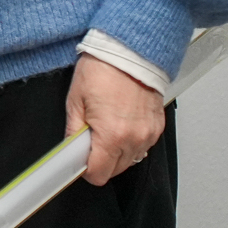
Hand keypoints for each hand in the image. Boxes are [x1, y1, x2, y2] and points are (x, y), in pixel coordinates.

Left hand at [65, 54, 165, 186]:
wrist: (129, 53)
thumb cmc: (102, 71)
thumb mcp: (75, 101)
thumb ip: (73, 131)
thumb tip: (70, 149)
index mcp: (112, 135)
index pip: (99, 173)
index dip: (86, 170)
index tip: (79, 161)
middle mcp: (134, 138)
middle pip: (115, 170)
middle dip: (100, 161)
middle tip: (90, 141)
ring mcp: (148, 133)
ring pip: (130, 160)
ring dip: (116, 153)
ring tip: (105, 129)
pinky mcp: (157, 126)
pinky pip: (142, 146)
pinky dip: (130, 142)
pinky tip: (120, 125)